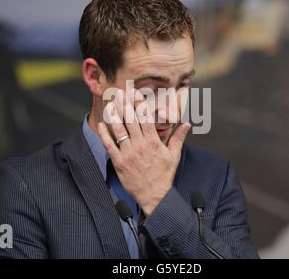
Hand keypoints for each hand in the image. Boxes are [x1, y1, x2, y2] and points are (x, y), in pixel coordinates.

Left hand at [97, 89, 190, 214]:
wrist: (155, 195)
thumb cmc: (164, 175)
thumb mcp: (174, 155)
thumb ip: (179, 138)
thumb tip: (187, 124)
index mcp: (153, 141)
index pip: (145, 117)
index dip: (139, 103)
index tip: (134, 92)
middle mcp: (140, 145)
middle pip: (131, 120)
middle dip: (125, 104)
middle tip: (119, 92)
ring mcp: (129, 153)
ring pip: (119, 130)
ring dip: (113, 116)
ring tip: (109, 104)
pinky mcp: (119, 163)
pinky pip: (110, 146)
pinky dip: (104, 135)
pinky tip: (101, 125)